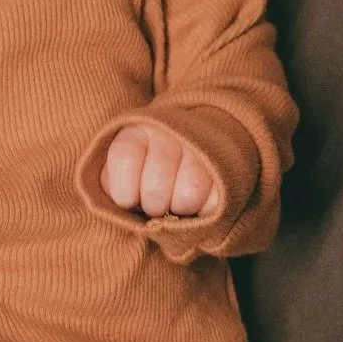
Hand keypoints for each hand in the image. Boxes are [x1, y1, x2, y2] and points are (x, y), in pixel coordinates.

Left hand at [101, 123, 219, 218]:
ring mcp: (201, 146)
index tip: (130, 199)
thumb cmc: (145, 173)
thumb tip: (128, 207)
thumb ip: (114, 187)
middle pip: (155, 187)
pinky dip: (206, 210)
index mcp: (137, 131)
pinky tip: (200, 200)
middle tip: (158, 203)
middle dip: (154, 206)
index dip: (125, 193)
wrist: (192, 150)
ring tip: (178, 202)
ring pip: (188, 195)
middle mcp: (170, 131)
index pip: (124, 160)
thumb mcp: (118, 174)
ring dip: (180, 209)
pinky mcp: (227, 165)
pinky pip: (214, 201)